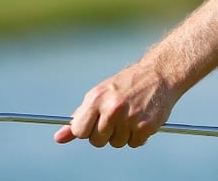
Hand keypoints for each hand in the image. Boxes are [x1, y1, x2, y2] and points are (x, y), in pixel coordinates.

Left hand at [53, 62, 178, 148]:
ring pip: (116, 143)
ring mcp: (129, 118)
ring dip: (122, 134)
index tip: (94, 122)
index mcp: (97, 98)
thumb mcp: (99, 95)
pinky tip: (141, 118)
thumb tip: (58, 138)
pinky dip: (137, 135)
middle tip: (115, 116)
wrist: (159, 74)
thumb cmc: (125, 85)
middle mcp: (112, 108)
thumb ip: (80, 117)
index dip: (86, 129)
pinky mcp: (145, 126)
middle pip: (97, 141)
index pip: (79, 131)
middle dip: (104, 133)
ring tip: (130, 114)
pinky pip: (134, 144)